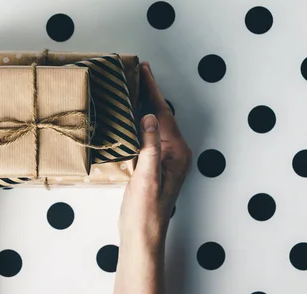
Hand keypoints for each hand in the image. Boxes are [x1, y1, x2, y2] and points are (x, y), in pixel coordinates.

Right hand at [118, 61, 191, 249]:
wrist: (143, 236)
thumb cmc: (145, 211)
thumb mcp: (146, 177)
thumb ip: (149, 146)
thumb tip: (148, 116)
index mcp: (177, 152)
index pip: (163, 114)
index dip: (153, 90)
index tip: (144, 70)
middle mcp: (175, 153)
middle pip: (161, 115)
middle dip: (150, 93)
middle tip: (138, 72)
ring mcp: (165, 159)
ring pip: (154, 124)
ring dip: (145, 105)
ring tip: (134, 88)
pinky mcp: (154, 165)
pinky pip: (148, 136)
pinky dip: (139, 122)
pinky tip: (129, 117)